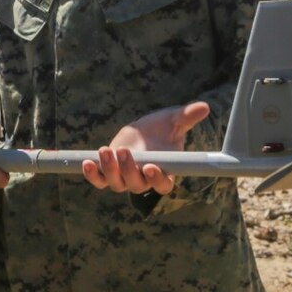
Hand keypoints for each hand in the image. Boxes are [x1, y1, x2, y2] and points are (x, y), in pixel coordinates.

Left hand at [82, 102, 209, 194]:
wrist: (143, 132)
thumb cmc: (162, 128)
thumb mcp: (174, 120)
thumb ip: (188, 116)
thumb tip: (204, 106)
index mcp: (164, 172)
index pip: (163, 185)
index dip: (157, 179)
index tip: (152, 167)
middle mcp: (144, 180)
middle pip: (137, 185)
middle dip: (130, 170)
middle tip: (125, 151)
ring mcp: (125, 178)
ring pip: (117, 183)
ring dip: (110, 170)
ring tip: (106, 151)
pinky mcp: (109, 172)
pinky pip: (100, 180)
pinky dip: (93, 175)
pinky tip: (87, 163)